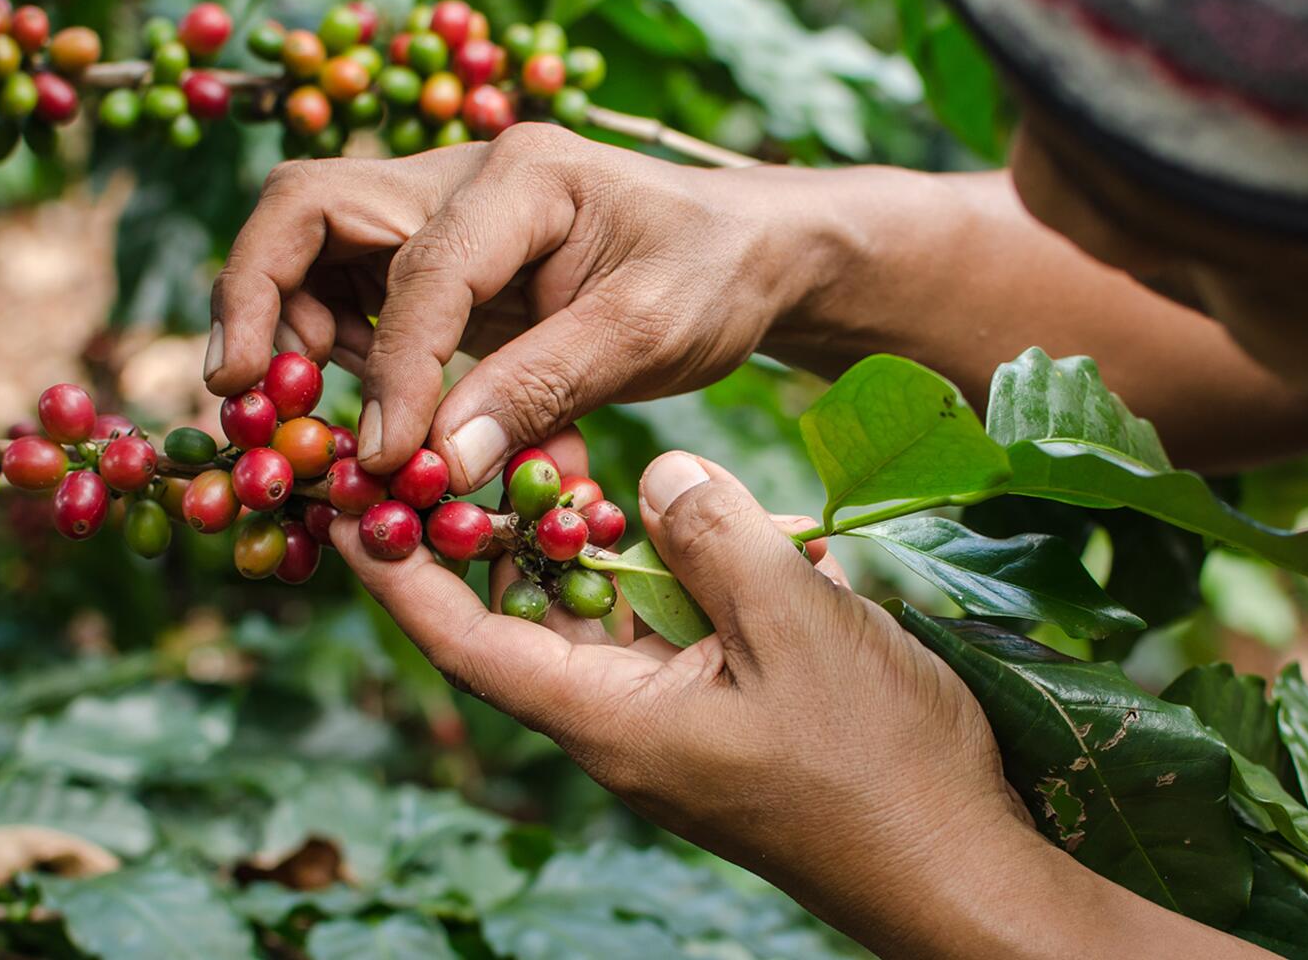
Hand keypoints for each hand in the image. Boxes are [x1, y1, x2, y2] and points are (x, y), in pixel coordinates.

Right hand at [203, 125, 829, 490]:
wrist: (750, 252)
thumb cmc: (713, 277)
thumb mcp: (648, 334)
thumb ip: (541, 390)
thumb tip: (437, 463)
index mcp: (522, 176)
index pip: (419, 267)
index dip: (394, 370)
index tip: (387, 460)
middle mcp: (461, 177)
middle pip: (308, 208)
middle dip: (257, 298)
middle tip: (241, 397)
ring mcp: (442, 213)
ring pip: (312, 246)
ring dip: (284, 326)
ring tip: (292, 414)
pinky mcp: (440, 259)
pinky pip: (352, 292)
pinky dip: (334, 349)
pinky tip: (363, 413)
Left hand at [329, 443, 1037, 955]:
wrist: (957, 863)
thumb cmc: (876, 763)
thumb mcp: (794, 626)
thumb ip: (713, 537)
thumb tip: (653, 475)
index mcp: (608, 719)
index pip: (467, 640)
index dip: (400, 573)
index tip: (350, 502)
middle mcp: (620, 724)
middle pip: (521, 620)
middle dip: (490, 534)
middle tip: (464, 443)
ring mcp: (671, 724)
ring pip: (597, 620)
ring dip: (583, 546)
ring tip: (561, 459)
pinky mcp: (720, 716)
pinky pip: (663, 632)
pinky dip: (661, 573)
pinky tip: (686, 520)